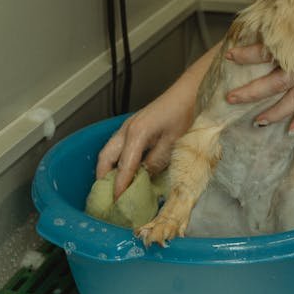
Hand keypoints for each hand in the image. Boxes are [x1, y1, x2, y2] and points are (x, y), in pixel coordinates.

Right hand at [94, 85, 194, 200]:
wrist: (191, 92)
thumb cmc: (186, 113)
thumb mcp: (174, 142)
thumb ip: (157, 161)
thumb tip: (144, 176)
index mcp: (137, 134)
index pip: (124, 166)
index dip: (119, 186)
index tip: (116, 202)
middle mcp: (128, 129)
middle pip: (105, 157)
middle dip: (103, 177)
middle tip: (107, 196)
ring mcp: (129, 126)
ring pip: (109, 150)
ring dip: (108, 168)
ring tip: (113, 186)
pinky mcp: (135, 125)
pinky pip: (118, 146)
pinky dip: (116, 159)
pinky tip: (125, 169)